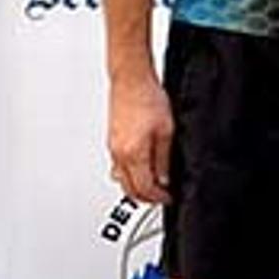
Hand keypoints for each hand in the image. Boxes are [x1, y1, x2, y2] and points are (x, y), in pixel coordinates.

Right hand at [109, 75, 173, 202]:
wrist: (131, 80)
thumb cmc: (147, 99)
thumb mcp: (166, 132)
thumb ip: (163, 160)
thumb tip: (163, 178)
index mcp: (133, 154)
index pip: (144, 188)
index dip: (158, 197)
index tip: (167, 197)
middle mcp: (118, 154)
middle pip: (129, 189)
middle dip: (145, 198)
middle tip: (160, 197)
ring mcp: (112, 148)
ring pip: (121, 179)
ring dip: (135, 187)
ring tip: (152, 185)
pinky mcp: (111, 140)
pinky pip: (117, 166)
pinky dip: (128, 174)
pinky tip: (138, 169)